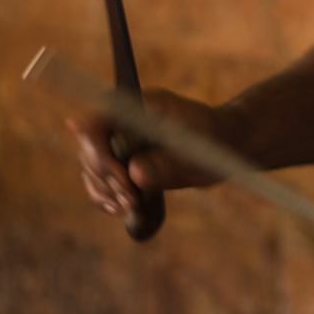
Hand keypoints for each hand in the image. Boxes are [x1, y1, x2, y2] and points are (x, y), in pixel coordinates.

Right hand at [68, 90, 225, 220]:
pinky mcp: (118, 161)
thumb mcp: (198, 153)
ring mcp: (116, 139)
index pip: (98, 117)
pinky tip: (119, 209)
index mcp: (138, 104)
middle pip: (90, 146)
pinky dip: (105, 196)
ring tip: (130, 207)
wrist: (223, 142)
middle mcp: (121, 118)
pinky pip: (99, 180)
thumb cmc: (213, 140)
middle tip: (132, 200)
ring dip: (105, 191)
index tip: (122, 179)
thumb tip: (134, 173)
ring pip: (91, 167)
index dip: (101, 149)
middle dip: (107, 177)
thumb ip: (168, 162)